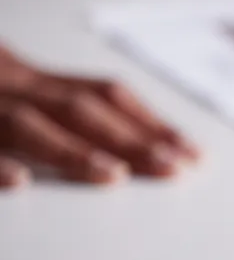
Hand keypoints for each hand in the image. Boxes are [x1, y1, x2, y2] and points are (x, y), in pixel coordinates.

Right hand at [0, 43, 197, 187]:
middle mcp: (10, 86)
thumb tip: (134, 139)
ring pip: (25, 123)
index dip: (147, 121)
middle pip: (76, 108)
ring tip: (114, 175)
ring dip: (71, 150)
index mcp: (31, 78)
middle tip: (172, 168)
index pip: (102, 95)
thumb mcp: (13, 84)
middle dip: (127, 138)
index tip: (189, 151)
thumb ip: (56, 103)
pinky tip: (20, 181)